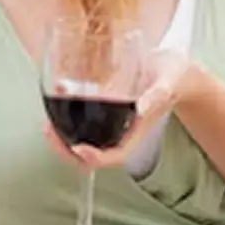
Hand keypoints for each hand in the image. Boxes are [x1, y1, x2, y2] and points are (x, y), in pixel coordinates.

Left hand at [46, 46, 203, 170]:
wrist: (175, 66)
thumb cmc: (176, 75)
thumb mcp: (169, 81)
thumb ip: (158, 95)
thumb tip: (140, 108)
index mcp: (137, 131)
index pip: (114, 156)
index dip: (95, 158)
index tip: (79, 149)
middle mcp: (121, 130)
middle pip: (90, 154)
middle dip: (66, 149)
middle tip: (49, 130)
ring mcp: (111, 121)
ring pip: (82, 138)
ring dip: (61, 134)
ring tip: (48, 119)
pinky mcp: (104, 106)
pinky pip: (82, 118)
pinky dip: (66, 112)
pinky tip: (59, 91)